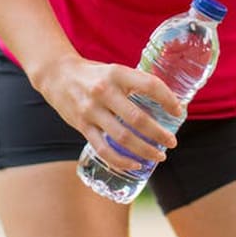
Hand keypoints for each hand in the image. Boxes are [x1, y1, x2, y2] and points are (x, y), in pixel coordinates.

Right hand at [39, 56, 182, 172]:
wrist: (56, 75)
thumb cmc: (94, 74)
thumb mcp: (115, 71)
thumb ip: (135, 84)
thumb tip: (166, 101)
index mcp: (117, 74)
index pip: (149, 85)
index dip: (167, 99)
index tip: (179, 111)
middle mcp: (104, 92)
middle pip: (138, 118)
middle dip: (159, 134)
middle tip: (172, 142)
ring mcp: (91, 111)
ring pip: (122, 137)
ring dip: (144, 150)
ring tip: (159, 156)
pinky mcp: (81, 126)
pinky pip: (103, 149)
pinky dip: (121, 160)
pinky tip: (135, 165)